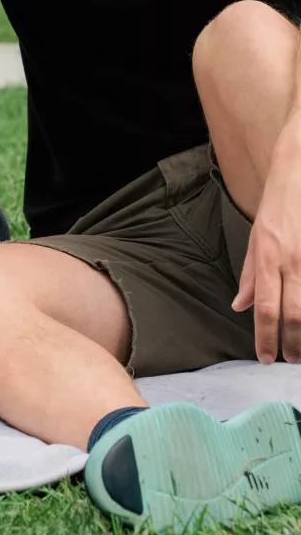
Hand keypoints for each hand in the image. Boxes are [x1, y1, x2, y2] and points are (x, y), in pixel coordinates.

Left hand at [233, 131, 300, 363]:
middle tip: (289, 360)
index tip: (266, 357)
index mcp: (267, 257)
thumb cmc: (276, 207)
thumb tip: (239, 306)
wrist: (297, 175)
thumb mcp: (255, 238)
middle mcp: (289, 260)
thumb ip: (250, 275)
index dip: (265, 337)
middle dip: (290, 343)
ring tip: (300, 350)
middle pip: (292, 314)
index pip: (265, 308)